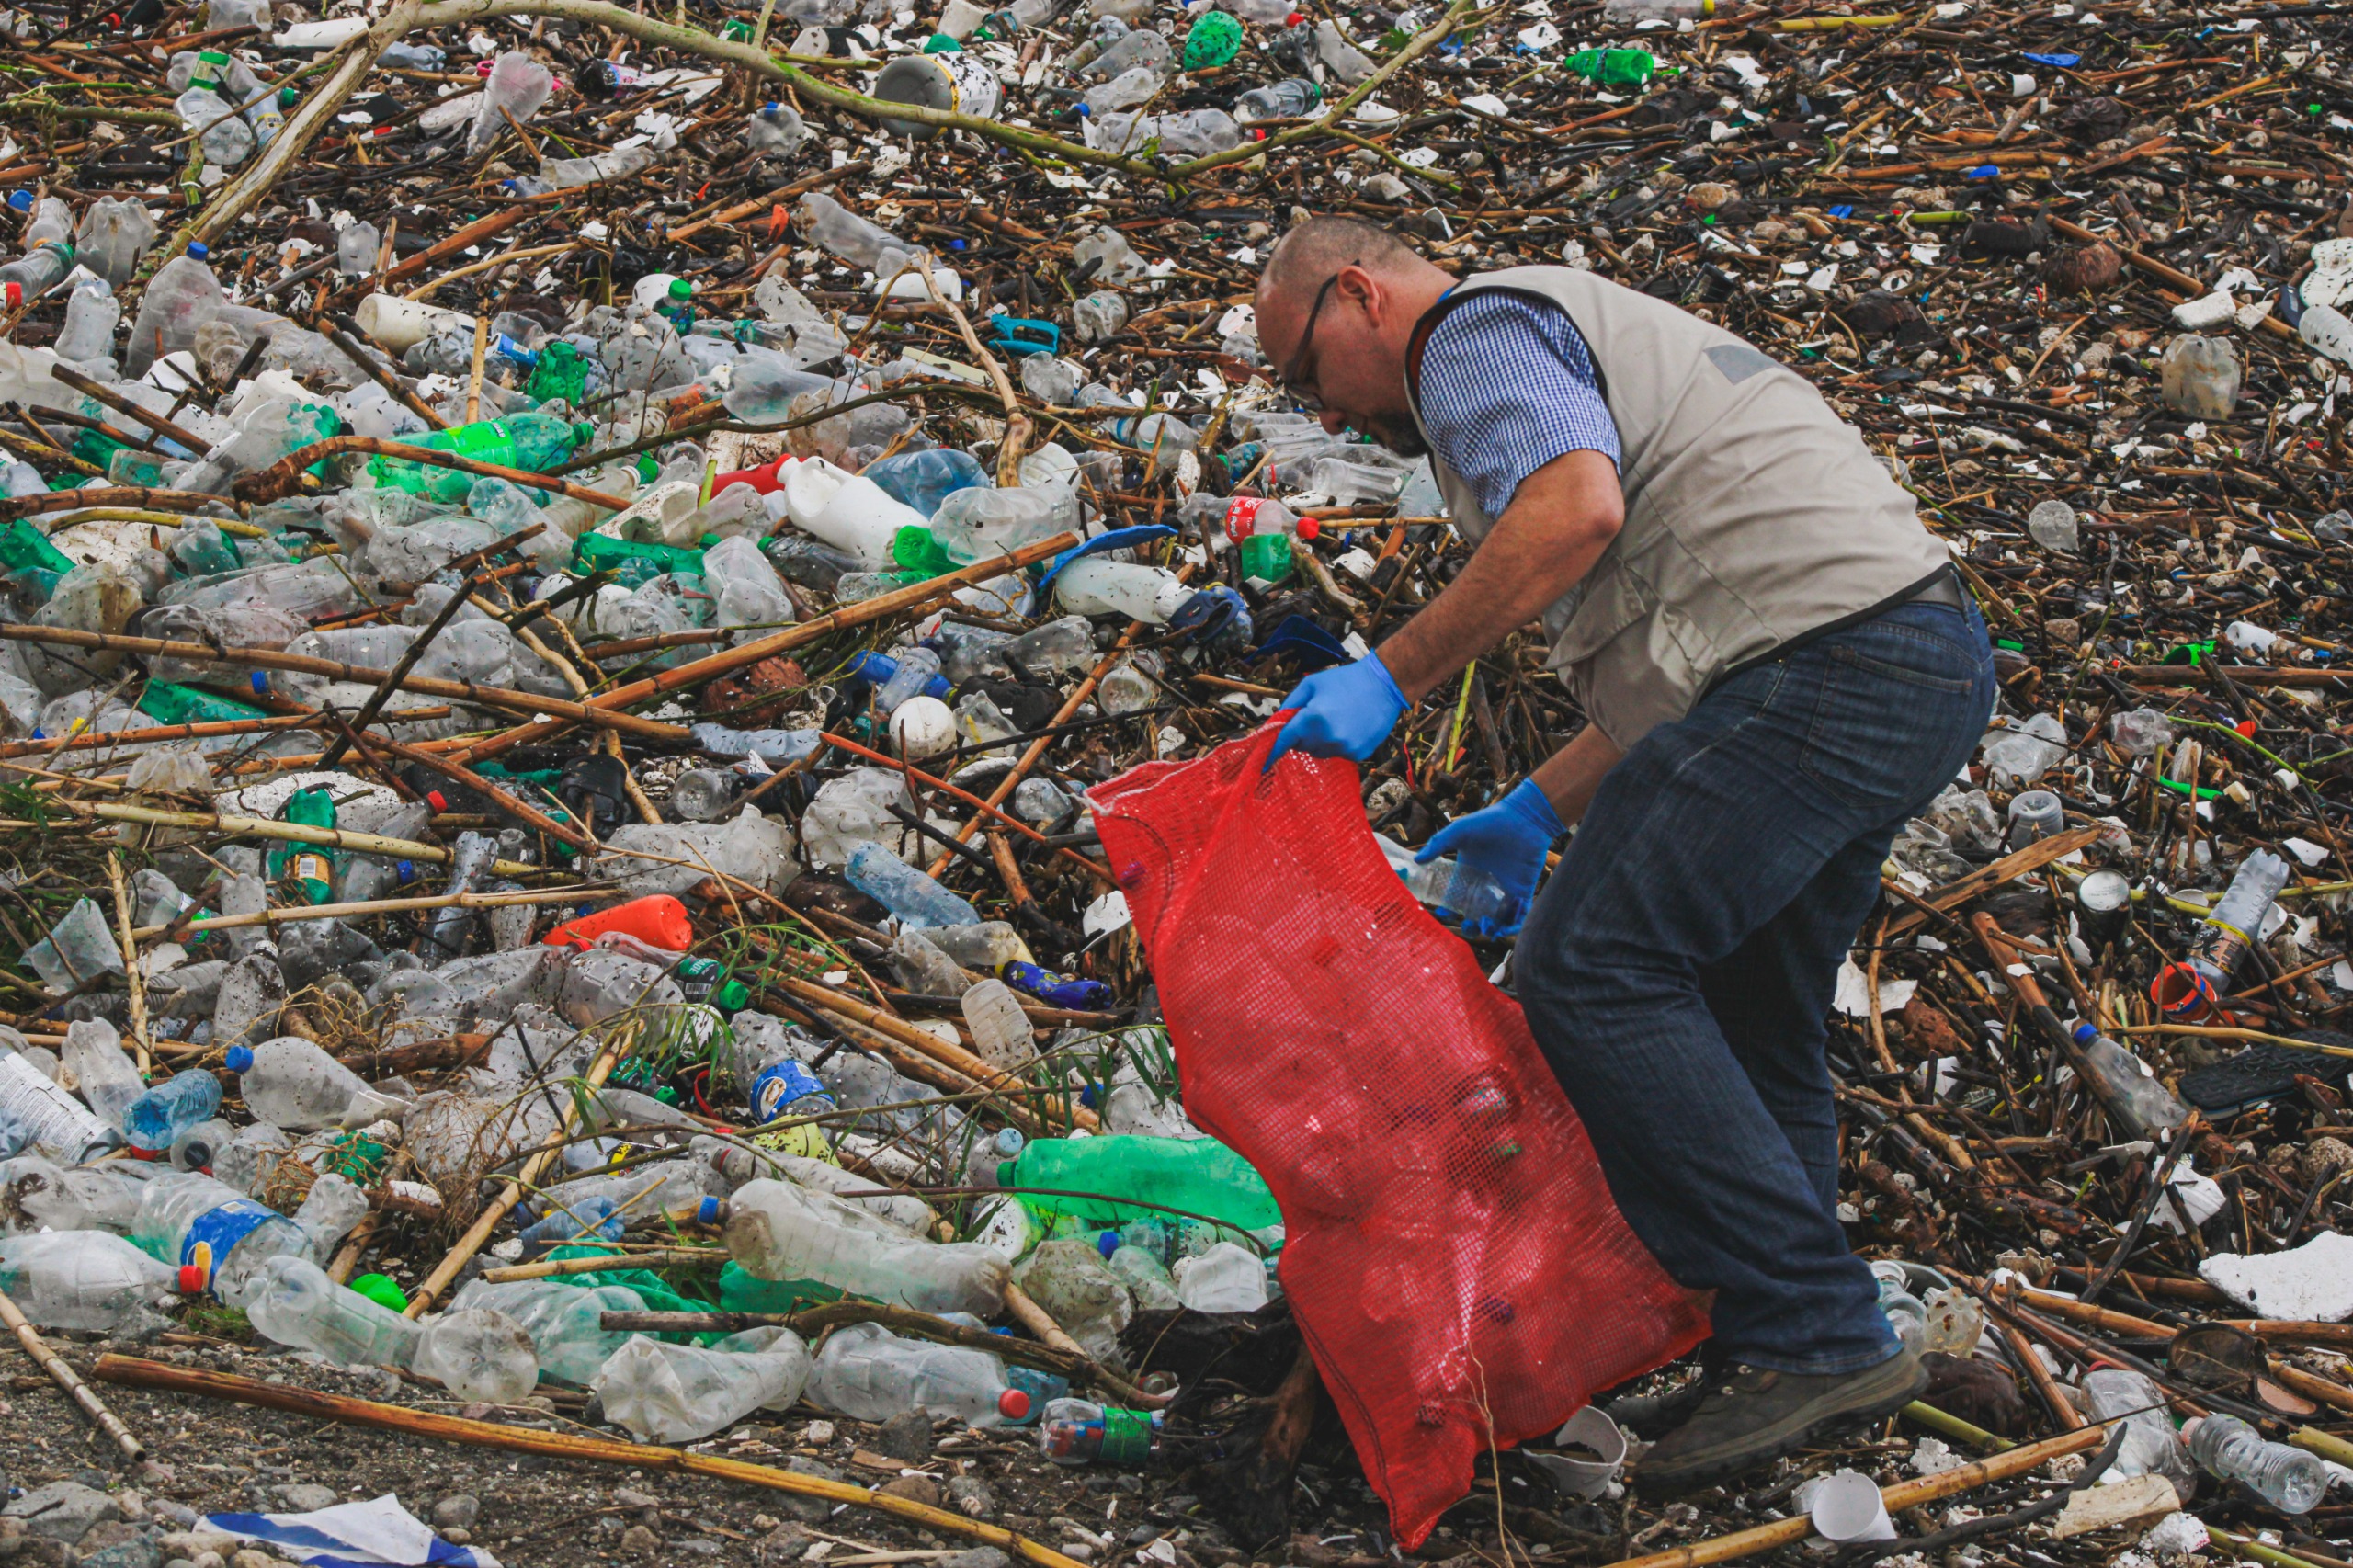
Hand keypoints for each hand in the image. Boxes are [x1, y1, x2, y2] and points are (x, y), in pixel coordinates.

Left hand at [1264, 653, 1408, 771]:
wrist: (1384, 684)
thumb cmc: (1345, 681)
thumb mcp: (1311, 684)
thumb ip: (1290, 704)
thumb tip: (1275, 724)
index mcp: (1312, 718)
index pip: (1285, 741)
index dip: (1272, 751)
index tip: (1262, 765)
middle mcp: (1327, 737)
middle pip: (1302, 747)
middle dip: (1303, 735)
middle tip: (1317, 717)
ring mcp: (1344, 748)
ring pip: (1320, 752)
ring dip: (1321, 741)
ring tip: (1336, 720)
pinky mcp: (1358, 754)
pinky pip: (1338, 754)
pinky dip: (1338, 744)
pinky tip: (1349, 727)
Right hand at [1416, 778, 1564, 937]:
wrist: (1524, 818)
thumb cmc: (1490, 821)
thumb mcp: (1459, 831)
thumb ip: (1439, 844)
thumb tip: (1417, 860)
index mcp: (1468, 875)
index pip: (1455, 899)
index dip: (1448, 910)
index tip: (1444, 913)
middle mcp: (1485, 886)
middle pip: (1475, 916)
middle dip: (1471, 927)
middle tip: (1467, 924)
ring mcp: (1505, 890)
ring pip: (1497, 921)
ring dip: (1491, 930)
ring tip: (1487, 928)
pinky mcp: (1523, 892)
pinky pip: (1519, 916)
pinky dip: (1513, 926)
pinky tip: (1506, 928)